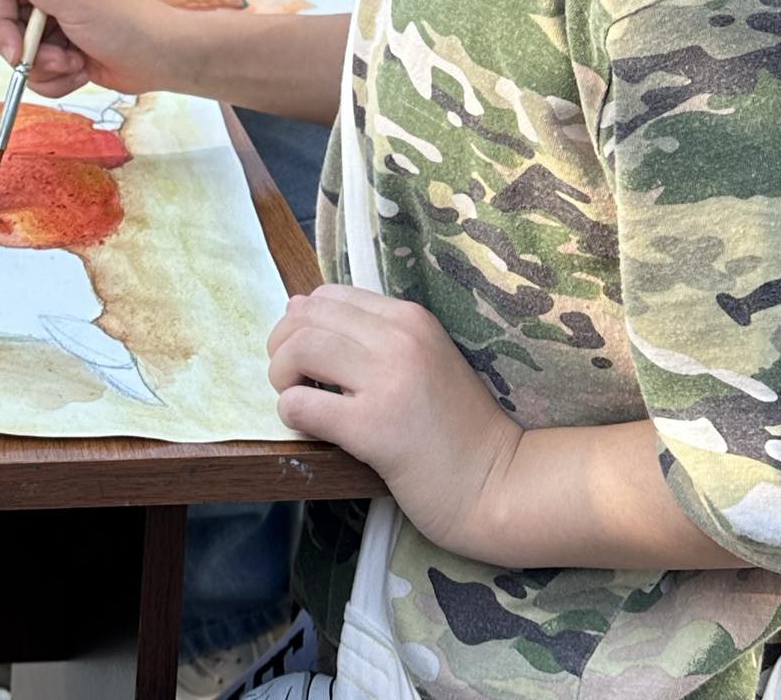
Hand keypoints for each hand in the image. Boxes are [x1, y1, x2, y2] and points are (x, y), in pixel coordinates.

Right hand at [0, 0, 182, 98]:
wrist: (161, 58)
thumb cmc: (125, 22)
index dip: (1, 24)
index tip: (16, 51)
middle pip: (7, 28)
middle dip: (31, 53)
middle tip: (60, 61)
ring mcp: (56, 22)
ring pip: (22, 56)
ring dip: (47, 69)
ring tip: (77, 64)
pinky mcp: (63, 50)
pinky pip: (39, 72)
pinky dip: (57, 79)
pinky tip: (82, 72)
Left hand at [268, 286, 520, 556]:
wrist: (499, 484)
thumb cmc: (456, 427)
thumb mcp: (422, 359)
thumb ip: (369, 334)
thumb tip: (295, 308)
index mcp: (410, 318)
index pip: (329, 296)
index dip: (302, 322)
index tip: (304, 354)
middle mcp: (400, 339)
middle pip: (308, 317)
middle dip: (282, 345)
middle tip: (288, 378)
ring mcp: (389, 382)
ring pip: (301, 349)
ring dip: (282, 374)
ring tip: (294, 397)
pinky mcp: (376, 429)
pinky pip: (304, 405)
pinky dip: (290, 411)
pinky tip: (305, 424)